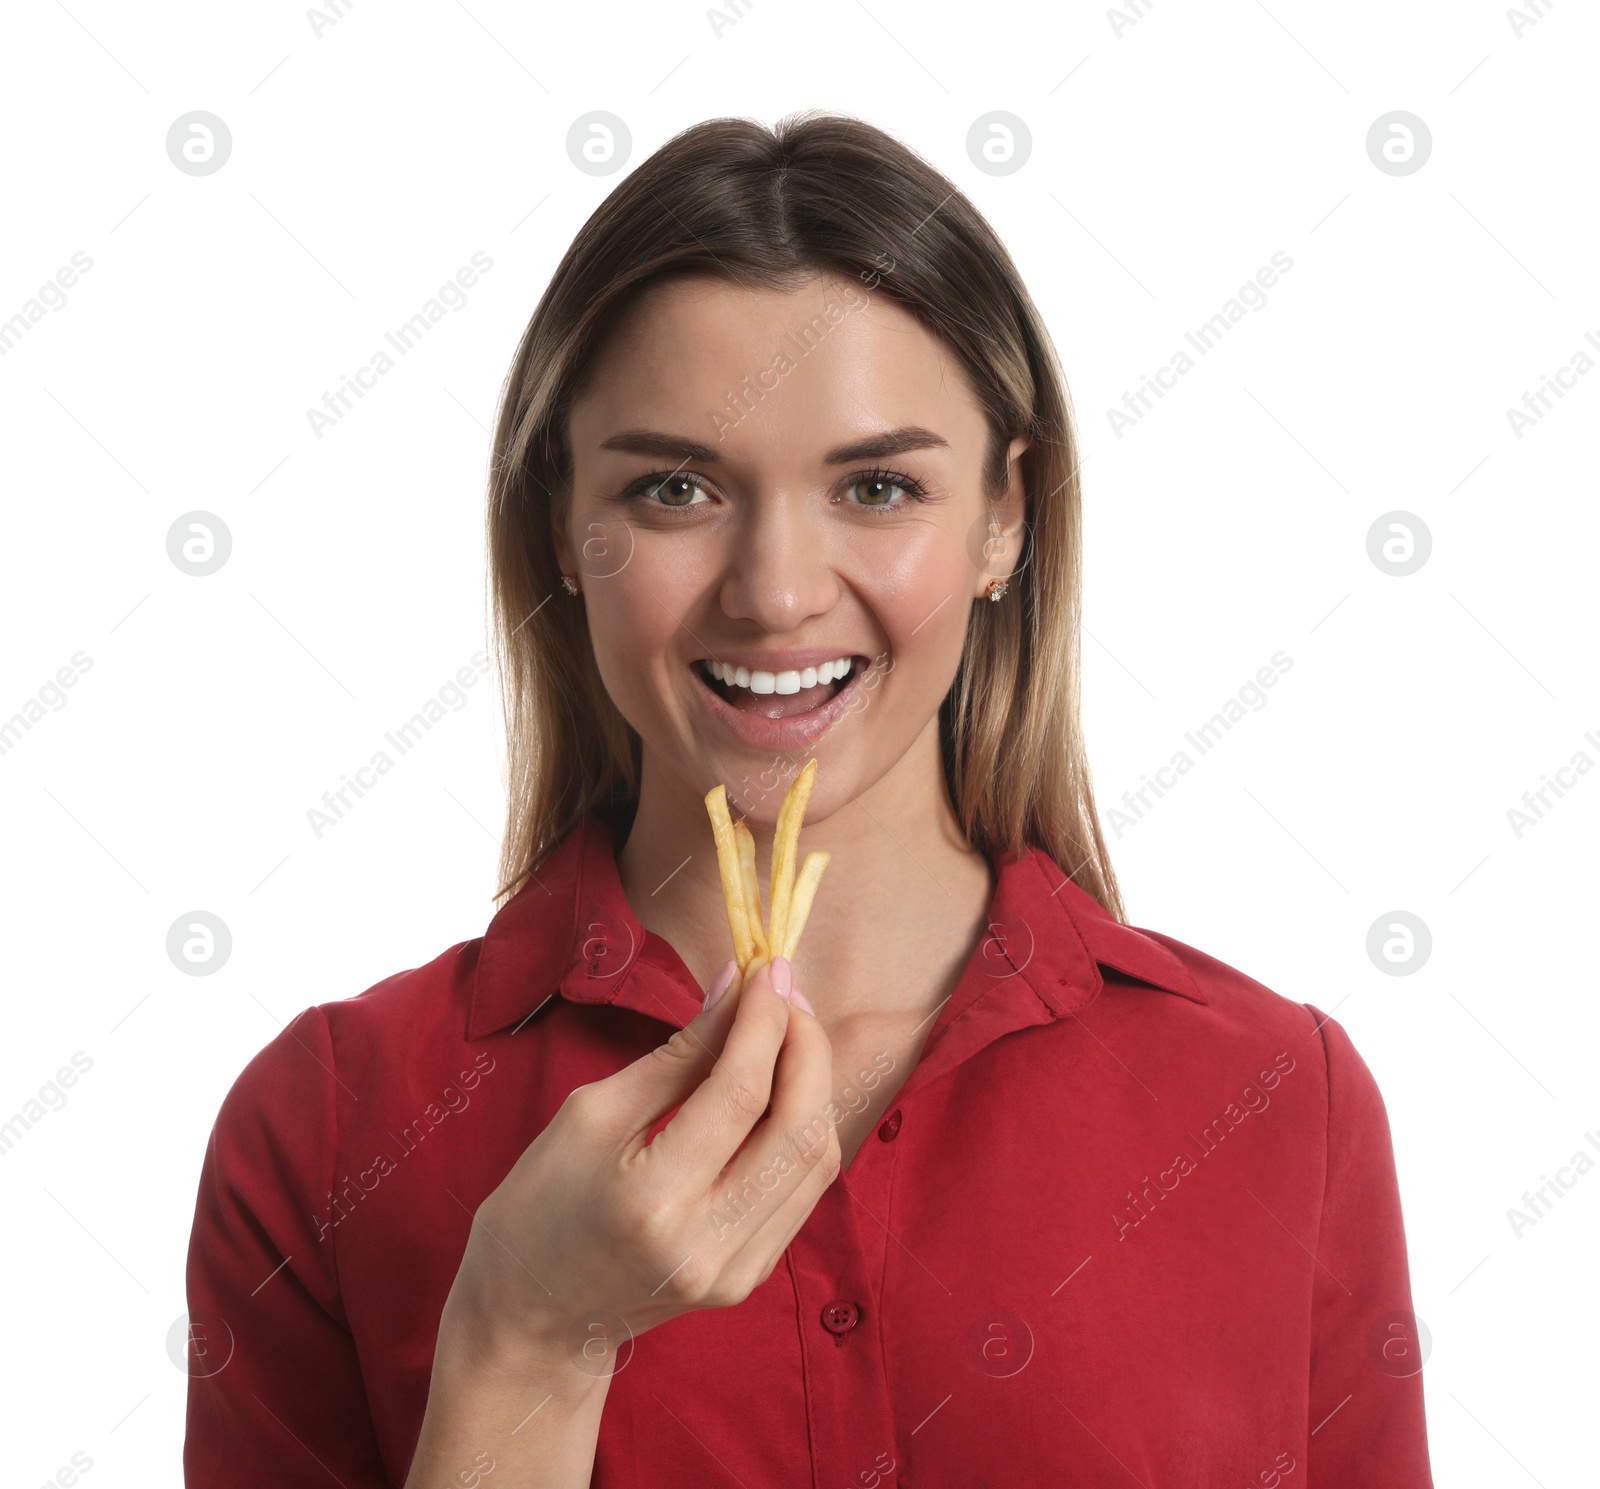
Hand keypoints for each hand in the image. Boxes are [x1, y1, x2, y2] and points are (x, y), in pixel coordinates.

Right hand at [438, 954, 839, 1380]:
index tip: (765, 969)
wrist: (531, 1312)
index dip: (764, 1021)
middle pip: (798, 1127)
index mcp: (653, 1200)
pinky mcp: (749, 1279)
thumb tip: (736, 986)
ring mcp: (735, 1271)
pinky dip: (804, 1127)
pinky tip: (784, 1086)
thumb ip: (678, 1055)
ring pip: (816, 1158)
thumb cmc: (543, 1199)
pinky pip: (804, 1190)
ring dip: (815, 1082)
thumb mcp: (593, 1112)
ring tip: (788, 1029)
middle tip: (784, 992)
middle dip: (805, 1045)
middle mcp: (706, 1243)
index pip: (741, 1093)